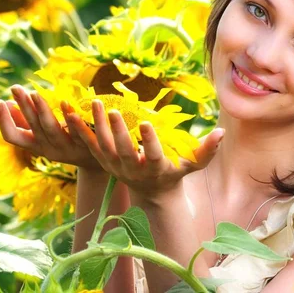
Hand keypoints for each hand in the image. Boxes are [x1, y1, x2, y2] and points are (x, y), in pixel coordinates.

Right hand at [0, 85, 101, 170]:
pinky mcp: (86, 145)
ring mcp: (68, 148)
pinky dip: (70, 117)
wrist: (98, 161)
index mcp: (36, 145)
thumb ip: (26, 121)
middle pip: (33, 127)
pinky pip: (77, 131)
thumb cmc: (66, 142)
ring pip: (52, 129)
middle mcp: (49, 149)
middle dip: (23, 107)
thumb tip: (5, 103)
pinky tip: (65, 102)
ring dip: (42, 110)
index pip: (12, 137)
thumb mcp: (44, 134)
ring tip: (35, 93)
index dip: (3, 121)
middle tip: (15, 88)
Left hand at [77, 99, 224, 197]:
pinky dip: (81, 130)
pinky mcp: (103, 162)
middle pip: (124, 151)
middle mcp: (133, 170)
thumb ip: (206, 150)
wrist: (151, 191)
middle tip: (114, 110)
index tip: (146, 123)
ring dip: (98, 125)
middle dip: (119, 131)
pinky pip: (90, 145)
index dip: (149, 141)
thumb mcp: (191, 164)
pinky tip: (72, 113)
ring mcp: (115, 167)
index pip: (152, 155)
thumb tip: (221, 132)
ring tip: (95, 102)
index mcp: (156, 169)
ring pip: (104, 147)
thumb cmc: (175, 173)